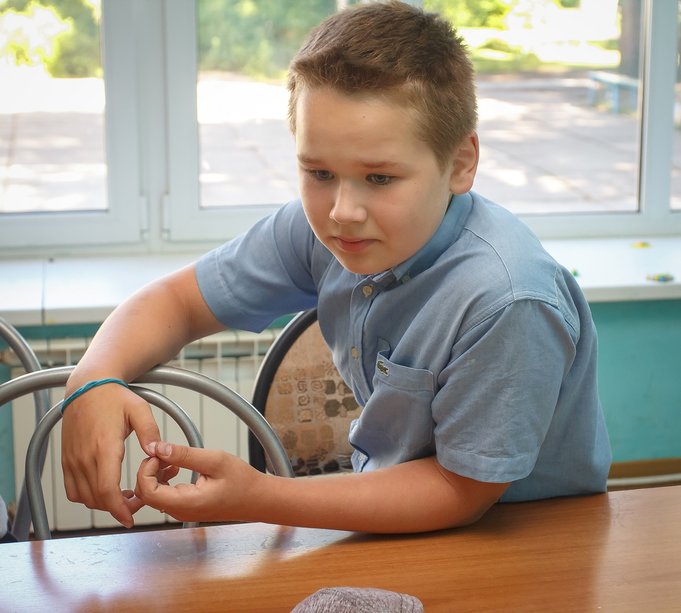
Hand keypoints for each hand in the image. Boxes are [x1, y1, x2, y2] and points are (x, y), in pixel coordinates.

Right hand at [61, 384, 162, 527]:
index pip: (106, 489)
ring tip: (123, 497)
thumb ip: (150, 431)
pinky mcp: (66, 459)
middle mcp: (84, 457)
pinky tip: (104, 489)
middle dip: (117, 508)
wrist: (87, 387)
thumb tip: (156, 452)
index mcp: (104, 447)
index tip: (130, 519)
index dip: (118, 509)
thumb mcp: (140, 409)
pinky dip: (86, 497)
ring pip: (84, 498)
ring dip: (102, 504)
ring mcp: (72, 459)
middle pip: (97, 499)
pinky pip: (72, 489)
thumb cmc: (115, 397)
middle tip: (137, 503)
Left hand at [135, 442, 262, 522]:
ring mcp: (181, 511)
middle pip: (145, 493)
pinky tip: (177, 468)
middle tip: (164, 453)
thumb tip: (158, 448)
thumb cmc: (242, 481)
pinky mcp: (185, 507)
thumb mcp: (215, 460)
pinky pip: (163, 495)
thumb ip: (184, 455)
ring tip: (172, 459)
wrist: (257, 498)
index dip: (146, 470)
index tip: (160, 454)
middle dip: (149, 470)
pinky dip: (163, 479)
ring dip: (156, 474)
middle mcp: (180, 511)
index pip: (146, 491)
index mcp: (186, 503)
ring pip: (152, 494)